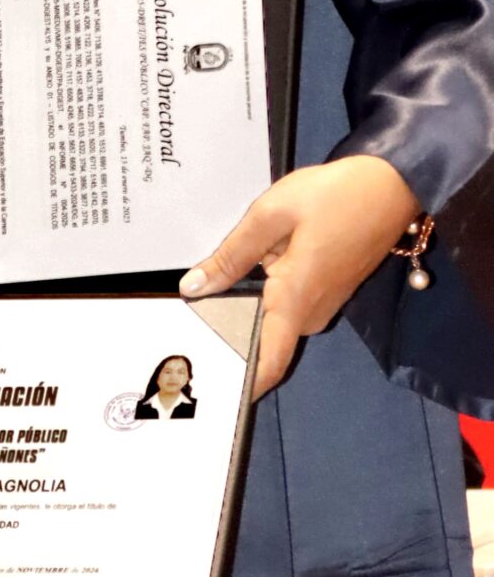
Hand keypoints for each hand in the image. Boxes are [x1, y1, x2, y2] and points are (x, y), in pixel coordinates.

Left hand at [178, 154, 417, 395]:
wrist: (393, 186)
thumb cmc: (334, 196)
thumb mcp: (272, 215)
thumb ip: (232, 254)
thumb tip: (194, 287)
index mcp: (295, 300)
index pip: (269, 360)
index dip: (243, 382)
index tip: (213, 391)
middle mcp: (311, 314)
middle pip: (263, 338)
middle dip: (227, 334)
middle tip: (184, 327)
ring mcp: (323, 305)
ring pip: (273, 318)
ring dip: (245, 309)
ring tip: (201, 297)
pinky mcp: (327, 292)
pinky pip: (287, 303)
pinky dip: (263, 295)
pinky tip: (241, 274)